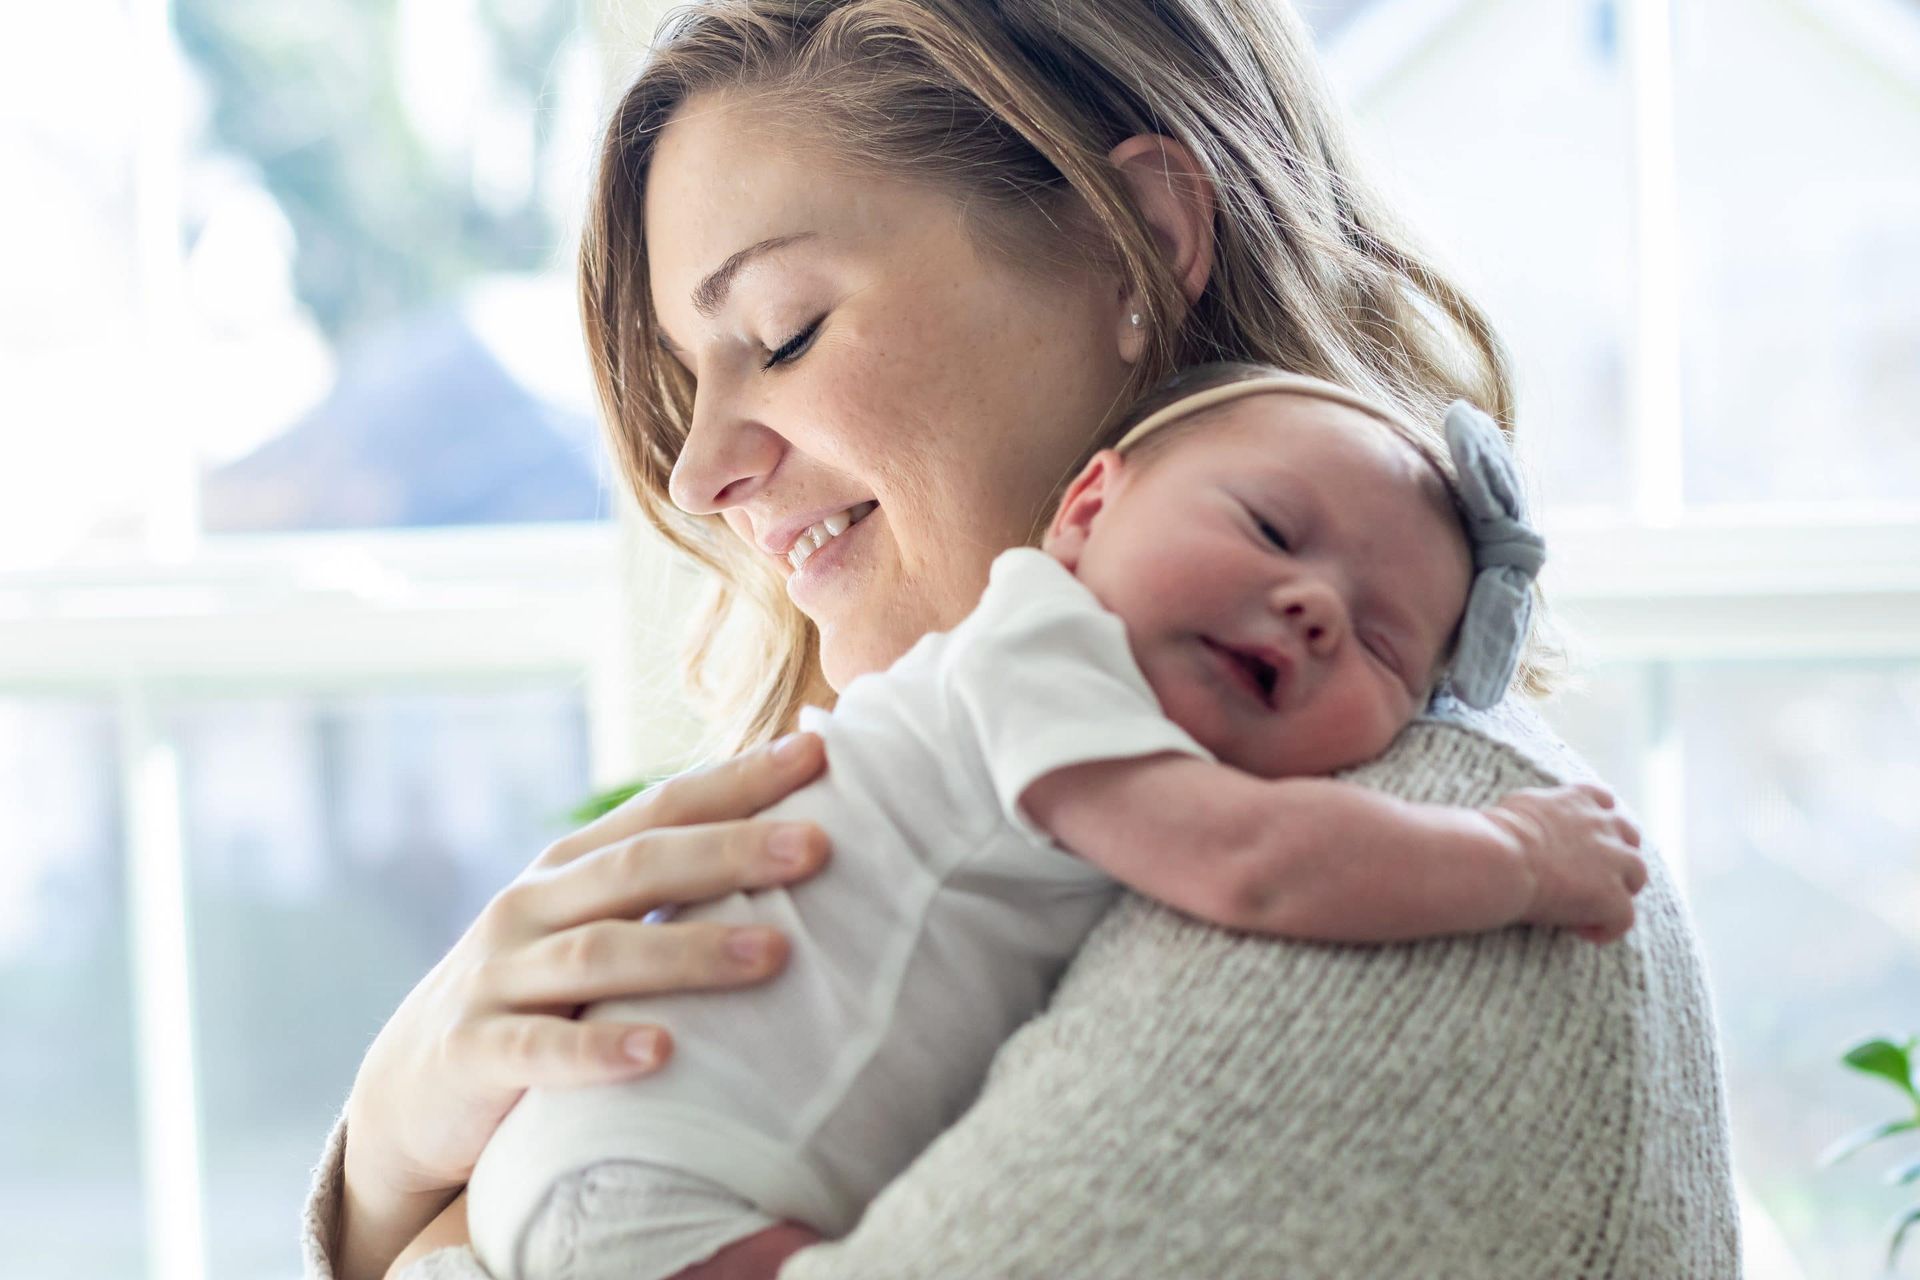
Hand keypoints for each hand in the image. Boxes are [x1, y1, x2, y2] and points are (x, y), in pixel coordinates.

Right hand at [338, 733, 830, 1278]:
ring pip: (600, 953)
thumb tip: (788, 837)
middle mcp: (532, 907)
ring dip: (690, 953)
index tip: (820, 750)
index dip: (739, 777)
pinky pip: (539, 1050)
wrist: (413, 1091)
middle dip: (732, 851)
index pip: (664, 806)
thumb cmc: (537, 997)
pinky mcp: (474, 1053)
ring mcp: (499, 977)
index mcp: (572, 868)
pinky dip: (600, 1050)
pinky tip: (661, 1052)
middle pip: (640, 866)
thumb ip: (667, 889)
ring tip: (775, 954)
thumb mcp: (590, 928)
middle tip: (819, 845)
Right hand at [1485, 783, 1646, 943]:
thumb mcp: (1520, 804)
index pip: (1605, 801)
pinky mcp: (1612, 897)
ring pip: (1637, 875)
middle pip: (1630, 835)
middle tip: (1597, 874)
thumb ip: (1539, 807)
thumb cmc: (1497, 833)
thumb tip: (1526, 816)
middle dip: (1619, 853)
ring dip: (1622, 888)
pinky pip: (1624, 917)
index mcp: (1578, 800)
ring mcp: (1613, 862)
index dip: (1602, 820)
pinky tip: (1584, 933)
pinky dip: (1607, 927)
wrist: (1502, 860)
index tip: (1588, 836)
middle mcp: (1603, 826)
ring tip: (1597, 906)